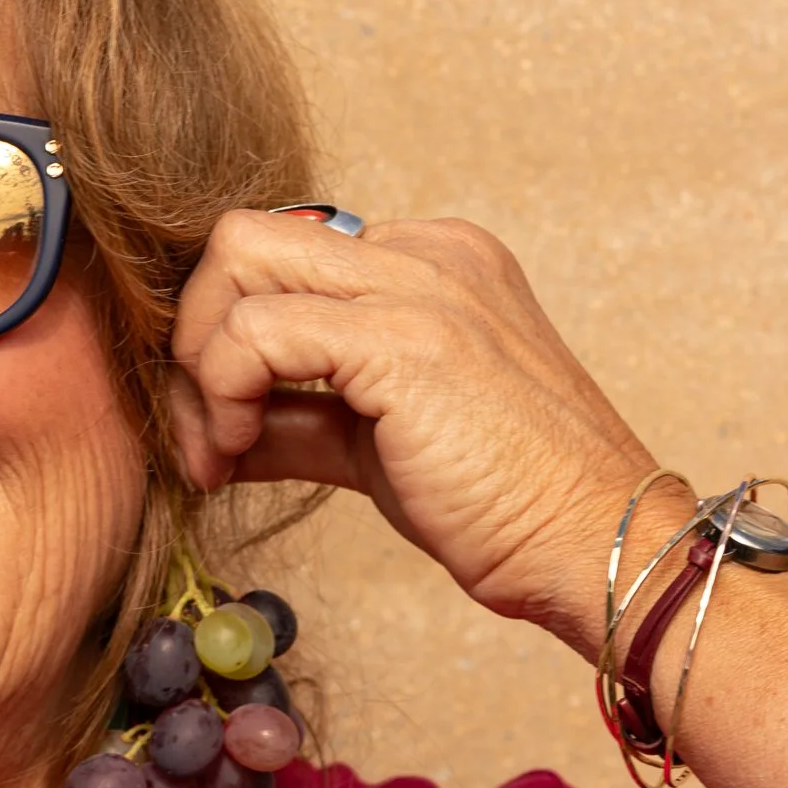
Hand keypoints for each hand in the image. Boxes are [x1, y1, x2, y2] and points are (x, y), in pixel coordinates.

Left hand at [166, 212, 657, 650]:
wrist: (594, 546)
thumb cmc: (503, 509)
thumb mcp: (378, 447)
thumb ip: (298, 419)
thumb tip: (212, 431)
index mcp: (431, 262)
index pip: (281, 259)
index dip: (223, 335)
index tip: (215, 425)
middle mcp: (427, 252)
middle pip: (245, 240)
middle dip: (192, 334)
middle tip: (200, 430)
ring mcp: (420, 284)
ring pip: (235, 262)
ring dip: (197, 368)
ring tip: (215, 452)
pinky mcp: (404, 337)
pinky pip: (254, 332)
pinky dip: (218, 394)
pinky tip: (232, 456)